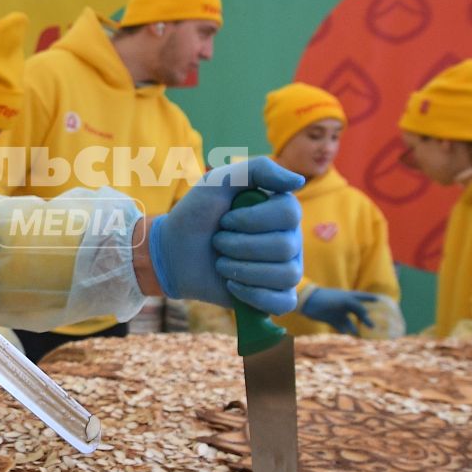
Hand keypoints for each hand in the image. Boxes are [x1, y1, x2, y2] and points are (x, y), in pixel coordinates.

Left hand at [148, 158, 302, 314]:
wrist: (173, 251)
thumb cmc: (196, 214)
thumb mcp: (219, 181)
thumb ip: (258, 169)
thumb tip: (299, 181)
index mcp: (282, 211)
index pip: (289, 213)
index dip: (252, 219)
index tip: (225, 219)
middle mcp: (290, 239)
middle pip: (285, 246)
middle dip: (240, 245)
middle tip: (218, 242)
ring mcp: (285, 269)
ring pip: (286, 275)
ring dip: (242, 269)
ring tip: (221, 263)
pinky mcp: (274, 297)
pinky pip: (284, 302)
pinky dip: (254, 295)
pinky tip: (232, 285)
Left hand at [300, 287, 380, 335]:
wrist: (310, 302)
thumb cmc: (329, 298)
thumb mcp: (346, 301)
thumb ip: (358, 307)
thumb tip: (367, 315)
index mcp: (348, 297)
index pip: (362, 296)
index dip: (370, 298)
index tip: (378, 299)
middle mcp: (344, 305)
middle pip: (358, 312)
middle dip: (365, 319)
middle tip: (372, 326)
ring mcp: (338, 312)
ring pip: (349, 322)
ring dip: (354, 328)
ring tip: (359, 334)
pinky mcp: (331, 319)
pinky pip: (340, 327)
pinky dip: (344, 331)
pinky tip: (348, 336)